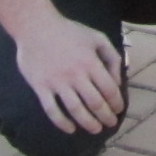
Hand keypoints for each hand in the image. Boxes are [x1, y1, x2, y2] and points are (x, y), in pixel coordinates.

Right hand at [13, 12, 124, 133]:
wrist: (36, 27)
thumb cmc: (69, 32)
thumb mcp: (97, 38)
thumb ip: (112, 57)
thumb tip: (118, 81)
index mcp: (90, 62)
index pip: (109, 89)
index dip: (117, 103)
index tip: (119, 110)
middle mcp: (75, 74)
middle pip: (95, 103)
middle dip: (106, 116)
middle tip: (110, 123)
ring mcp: (57, 82)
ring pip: (76, 110)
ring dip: (88, 123)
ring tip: (96, 129)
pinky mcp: (41, 87)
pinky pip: (52, 110)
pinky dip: (62, 122)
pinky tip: (70, 129)